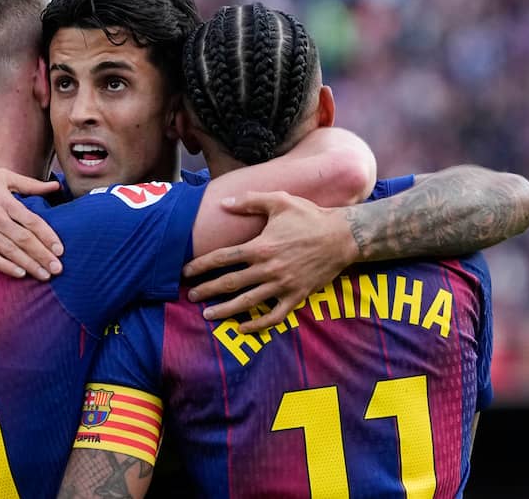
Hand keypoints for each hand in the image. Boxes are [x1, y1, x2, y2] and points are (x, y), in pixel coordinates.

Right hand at [0, 169, 63, 279]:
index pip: (32, 221)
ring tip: (45, 275)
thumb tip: (56, 187)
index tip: (60, 250)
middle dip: (43, 255)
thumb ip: (29, 184)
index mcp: (4, 201)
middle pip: (24, 239)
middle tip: (58, 269)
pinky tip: (19, 274)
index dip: (48, 236)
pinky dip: (4, 265)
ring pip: (10, 250)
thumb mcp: (0, 177)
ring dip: (29, 264)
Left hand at [183, 191, 357, 331]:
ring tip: (208, 316)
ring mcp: (282, 285)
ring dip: (225, 311)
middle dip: (207, 291)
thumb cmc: (310, 216)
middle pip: (229, 283)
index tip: (186, 272)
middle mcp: (268, 269)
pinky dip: (258, 325)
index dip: (201, 266)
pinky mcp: (296, 296)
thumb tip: (223, 203)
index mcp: (260, 246)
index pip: (222, 258)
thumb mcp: (280, 201)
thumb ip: (249, 201)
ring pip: (247, 303)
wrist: (343, 236)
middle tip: (191, 296)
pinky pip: (274, 316)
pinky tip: (243, 327)